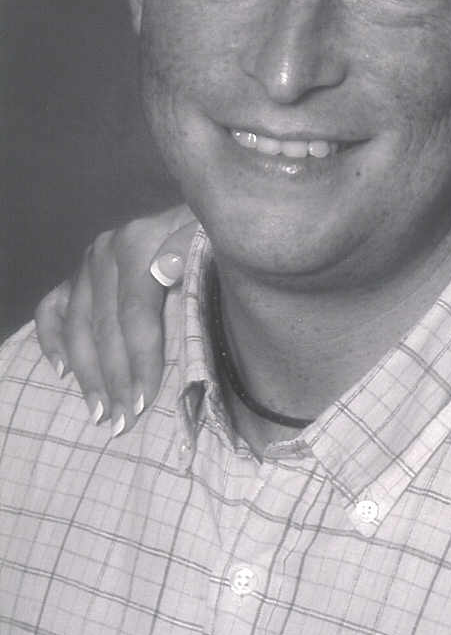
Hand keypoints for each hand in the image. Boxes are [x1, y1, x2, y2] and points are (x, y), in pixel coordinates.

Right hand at [34, 206, 197, 432]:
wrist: (207, 212)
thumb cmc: (215, 237)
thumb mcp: (213, 236)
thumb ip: (189, 249)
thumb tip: (165, 270)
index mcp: (139, 241)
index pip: (134, 313)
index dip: (139, 360)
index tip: (144, 402)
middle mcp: (106, 250)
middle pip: (104, 326)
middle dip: (114, 379)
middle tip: (122, 422)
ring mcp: (88, 261)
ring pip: (77, 325)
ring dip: (86, 374)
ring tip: (99, 411)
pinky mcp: (77, 272)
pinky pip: (52, 308)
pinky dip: (52, 340)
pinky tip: (62, 372)